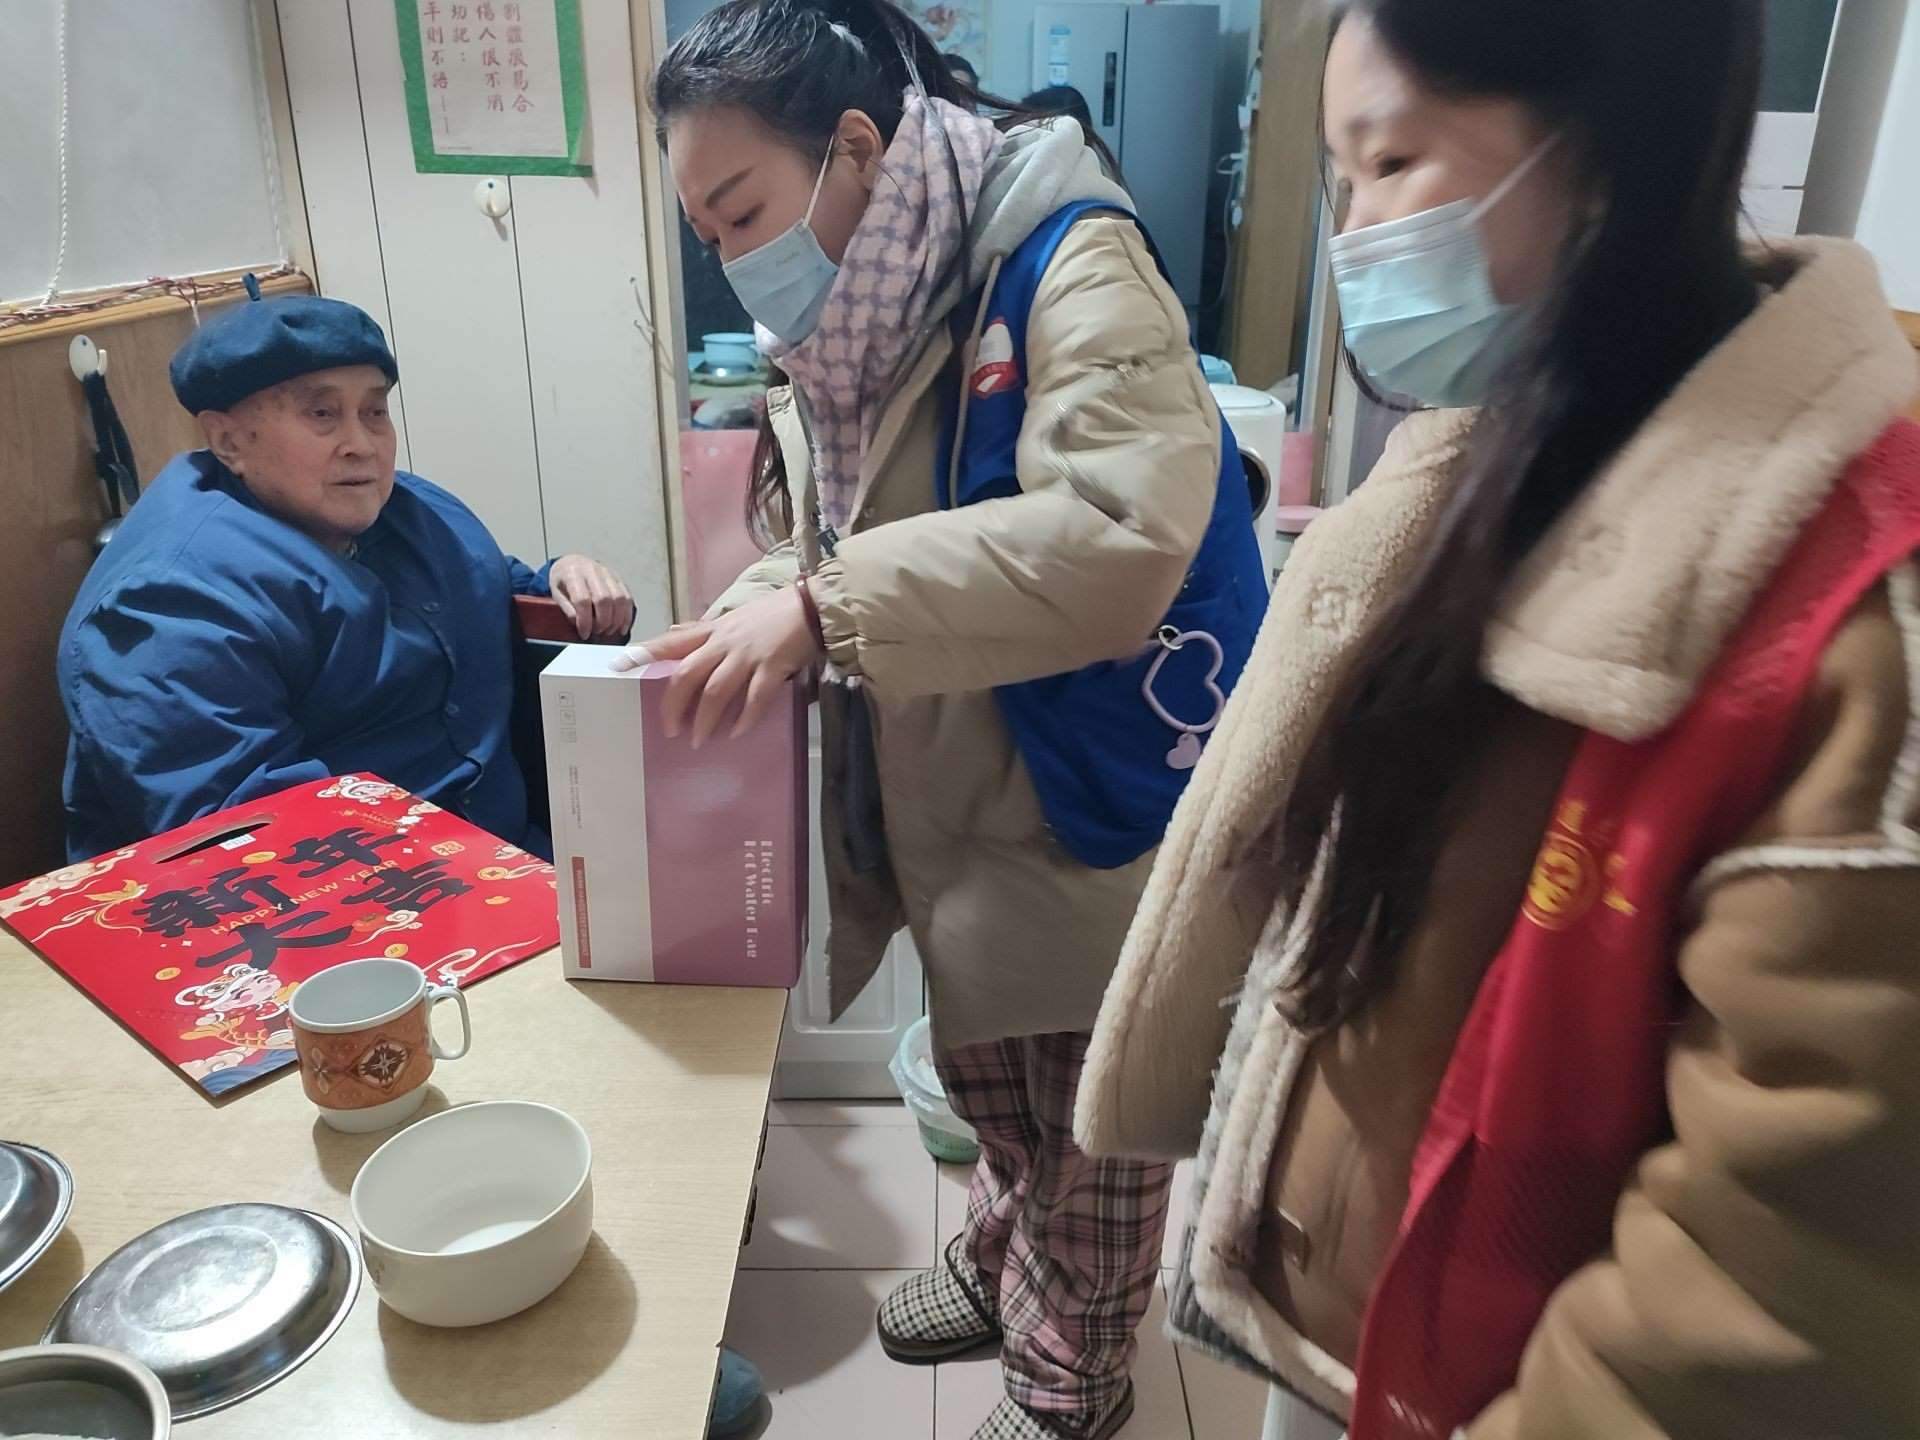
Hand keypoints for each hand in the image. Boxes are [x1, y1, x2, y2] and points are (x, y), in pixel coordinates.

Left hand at [549, 555, 635, 641]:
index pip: (582, 600)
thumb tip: (580, 625)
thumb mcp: (556, 594)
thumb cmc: (564, 580)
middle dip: (602, 621)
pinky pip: (627, 598)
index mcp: (572, 574)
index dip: (585, 620)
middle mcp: (592, 571)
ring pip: (619, 598)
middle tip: (597, 632)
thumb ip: (567, 609)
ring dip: (616, 620)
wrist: (572, 563)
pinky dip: (626, 615)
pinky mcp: (618, 579)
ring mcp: (608, 573)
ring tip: (608, 631)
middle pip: (603, 599)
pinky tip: (621, 626)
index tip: (584, 633)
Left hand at [623, 589, 820, 745]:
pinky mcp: (772, 667)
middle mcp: (724, 642)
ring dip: (705, 719)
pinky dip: (744, 718)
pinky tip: (737, 732)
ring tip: (699, 741)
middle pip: (687, 675)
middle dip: (675, 705)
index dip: (644, 654)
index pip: (670, 642)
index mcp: (712, 631)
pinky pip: (754, 697)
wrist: (812, 608)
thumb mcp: (731, 617)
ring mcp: (747, 655)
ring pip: (716, 690)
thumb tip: (670, 633)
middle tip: (670, 731)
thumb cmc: (771, 614)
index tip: (618, 667)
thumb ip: (700, 629)